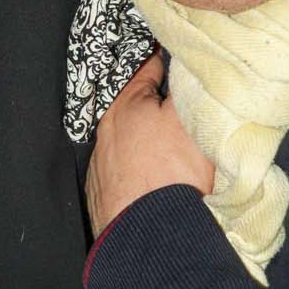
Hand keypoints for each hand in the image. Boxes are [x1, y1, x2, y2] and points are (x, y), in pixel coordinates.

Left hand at [86, 56, 214, 239]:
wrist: (148, 238)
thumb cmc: (171, 174)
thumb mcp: (188, 119)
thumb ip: (185, 89)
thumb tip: (185, 69)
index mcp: (125, 106)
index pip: (144, 69)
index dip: (160, 59)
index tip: (165, 51)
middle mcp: (105, 131)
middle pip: (131, 105)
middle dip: (148, 101)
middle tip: (169, 97)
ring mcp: (99, 165)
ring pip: (123, 138)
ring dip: (139, 137)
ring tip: (162, 143)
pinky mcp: (101, 194)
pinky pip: (120, 169)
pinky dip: (133, 167)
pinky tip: (149, 176)